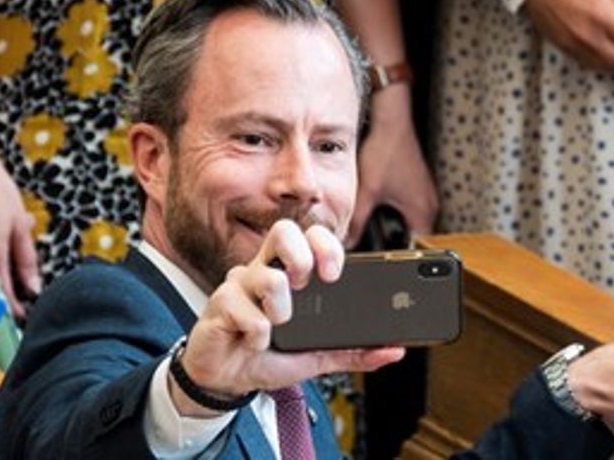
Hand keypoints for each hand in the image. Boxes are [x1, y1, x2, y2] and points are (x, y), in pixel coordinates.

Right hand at [0, 153, 43, 317]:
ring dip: (0, 276)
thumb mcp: (19, 225)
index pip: (3, 292)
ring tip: (15, 274)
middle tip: (20, 303)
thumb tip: (34, 288)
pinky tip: (5, 245)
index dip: (13, 307)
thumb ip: (26, 258)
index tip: (24, 318)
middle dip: (6, 296)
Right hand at [176, 219, 405, 408]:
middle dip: (302, 256)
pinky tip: (251, 342)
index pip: (308, 237)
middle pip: (283, 231)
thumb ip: (352, 352)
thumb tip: (393, 351)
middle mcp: (264, 270)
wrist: (227, 381)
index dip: (325, 245)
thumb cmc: (267, 358)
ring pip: (267, 276)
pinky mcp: (220, 304)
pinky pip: (244, 310)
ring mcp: (239, 284)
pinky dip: (255, 334)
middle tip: (305, 285)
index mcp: (288, 274)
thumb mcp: (316, 358)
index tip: (334, 275)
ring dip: (279, 312)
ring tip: (275, 330)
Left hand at [351, 102, 437, 241]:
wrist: (392, 121)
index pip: (415, 249)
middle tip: (372, 237)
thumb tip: (345, 241)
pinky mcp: (416, 184)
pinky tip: (378, 200)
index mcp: (422, 213)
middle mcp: (428, 205)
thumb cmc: (386, 151)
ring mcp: (423, 194)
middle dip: (390, 239)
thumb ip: (357, 221)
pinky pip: (405, 206)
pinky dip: (391, 208)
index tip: (379, 256)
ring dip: (391, 223)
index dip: (395, 254)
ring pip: (407, 221)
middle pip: (410, 237)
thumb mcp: (367, 192)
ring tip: (374, 218)